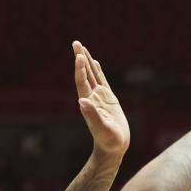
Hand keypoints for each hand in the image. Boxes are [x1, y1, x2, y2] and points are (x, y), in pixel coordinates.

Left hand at [73, 41, 129, 157]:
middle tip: (76, 42)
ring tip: (82, 48)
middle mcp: (92, 98)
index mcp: (88, 103)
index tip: (78, 55)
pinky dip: (97, 71)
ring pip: (92, 75)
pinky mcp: (109, 100)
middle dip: (80, 58)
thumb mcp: (101, 129)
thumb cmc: (108, 141)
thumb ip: (92, 115)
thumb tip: (82, 101)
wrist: (114, 148)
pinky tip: (95, 64)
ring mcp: (100, 98)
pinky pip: (102, 81)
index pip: (82, 81)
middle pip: (84, 74)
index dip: (79, 68)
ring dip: (87, 62)